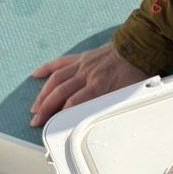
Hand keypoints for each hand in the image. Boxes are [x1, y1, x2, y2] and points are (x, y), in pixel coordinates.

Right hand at [29, 42, 148, 126]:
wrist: (138, 49)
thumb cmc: (135, 72)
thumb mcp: (128, 94)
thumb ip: (112, 106)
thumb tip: (102, 121)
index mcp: (99, 84)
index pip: (75, 102)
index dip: (62, 114)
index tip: (53, 125)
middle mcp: (87, 74)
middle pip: (60, 92)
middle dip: (46, 108)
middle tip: (36, 121)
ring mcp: (82, 65)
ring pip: (56, 80)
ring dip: (43, 94)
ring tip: (35, 108)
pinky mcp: (80, 58)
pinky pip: (60, 62)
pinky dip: (47, 68)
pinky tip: (36, 75)